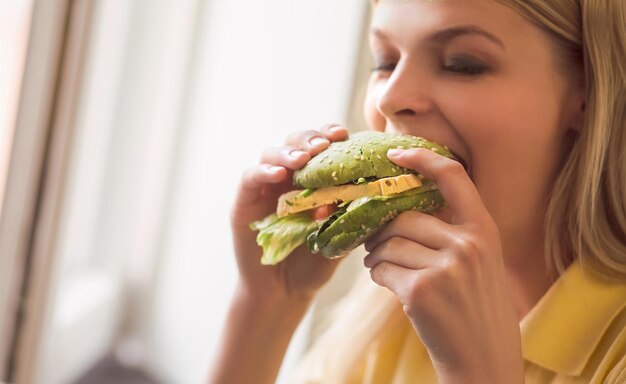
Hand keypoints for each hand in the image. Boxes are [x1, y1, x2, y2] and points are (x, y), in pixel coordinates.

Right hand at [231, 124, 348, 302]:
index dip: (330, 136)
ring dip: (288, 152)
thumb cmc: (313, 262)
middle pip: (296, 142)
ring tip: (302, 160)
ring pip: (272, 153)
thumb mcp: (336, 236)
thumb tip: (362, 190)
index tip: (344, 135)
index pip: (321, 147)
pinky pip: (251, 176)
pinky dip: (263, 171)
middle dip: (310, 139)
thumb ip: (346, 215)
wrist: (284, 291)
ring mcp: (265, 187)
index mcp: (313, 179)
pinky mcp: (245, 201)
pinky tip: (278, 174)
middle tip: (323, 145)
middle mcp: (288, 177)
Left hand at [363, 148, 523, 382]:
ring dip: (376, 256)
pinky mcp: (421, 291)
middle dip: (380, 229)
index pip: (453, 176)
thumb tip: (400, 209)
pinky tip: (387, 284)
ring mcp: (446, 268)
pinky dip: (377, 275)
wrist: (483, 360)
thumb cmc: (476, 309)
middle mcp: (468, 244)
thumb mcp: (479, 263)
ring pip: (388, 244)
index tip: (396, 153)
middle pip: (403, 218)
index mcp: (484, 231)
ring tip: (381, 267)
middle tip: (373, 242)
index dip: (422, 159)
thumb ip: (452, 233)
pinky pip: (382, 268)